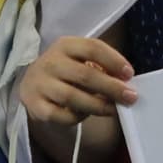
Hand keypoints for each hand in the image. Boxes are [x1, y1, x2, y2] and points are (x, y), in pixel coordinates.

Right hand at [19, 35, 137, 125]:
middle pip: (85, 75)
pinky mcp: (36, 106)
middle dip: (111, 87)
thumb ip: (99, 66)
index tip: (129, 74)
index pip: (92, 48)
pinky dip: (79, 117)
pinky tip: (87, 114)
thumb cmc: (64, 71)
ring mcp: (41, 84)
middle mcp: (50, 62)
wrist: (31, 84)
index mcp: (64, 45)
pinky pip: (62, 116)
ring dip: (98, 105)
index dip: (114, 60)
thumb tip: (124, 82)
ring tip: (114, 109)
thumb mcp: (78, 59)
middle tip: (130, 97)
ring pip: (73, 97)